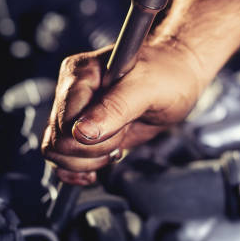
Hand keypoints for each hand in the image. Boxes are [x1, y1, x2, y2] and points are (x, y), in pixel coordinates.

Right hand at [41, 40, 203, 184]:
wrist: (181, 76)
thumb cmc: (168, 72)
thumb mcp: (147, 87)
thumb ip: (115, 108)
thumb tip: (82, 132)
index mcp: (80, 75)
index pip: (64, 124)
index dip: (93, 138)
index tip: (121, 127)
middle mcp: (72, 94)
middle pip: (59, 143)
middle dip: (95, 149)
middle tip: (124, 130)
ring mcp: (77, 114)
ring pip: (60, 155)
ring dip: (92, 159)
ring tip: (120, 140)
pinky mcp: (85, 132)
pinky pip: (66, 160)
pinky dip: (83, 168)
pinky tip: (104, 161)